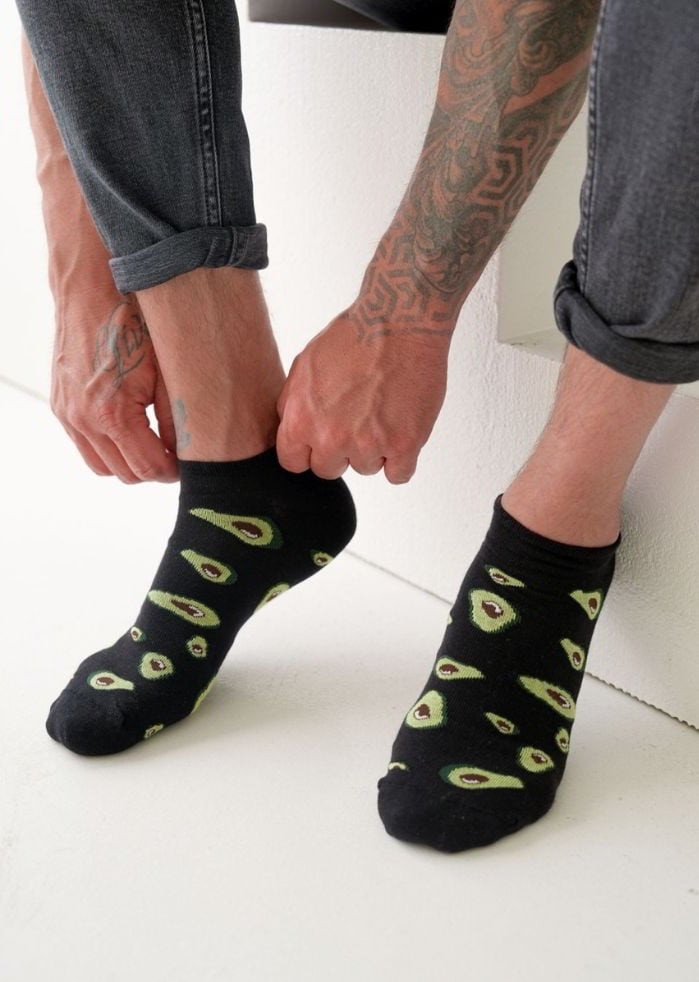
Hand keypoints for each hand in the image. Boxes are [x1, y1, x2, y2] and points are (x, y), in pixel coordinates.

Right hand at [51, 284, 178, 483]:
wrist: (91, 289)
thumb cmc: (134, 323)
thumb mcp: (167, 372)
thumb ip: (177, 418)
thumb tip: (188, 451)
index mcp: (113, 414)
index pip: (149, 468)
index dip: (173, 473)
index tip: (189, 465)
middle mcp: (84, 420)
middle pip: (125, 474)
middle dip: (153, 470)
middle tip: (174, 455)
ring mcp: (67, 414)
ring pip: (102, 466)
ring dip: (128, 462)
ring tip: (152, 443)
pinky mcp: (60, 405)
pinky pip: (85, 445)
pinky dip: (108, 447)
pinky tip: (129, 427)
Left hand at [276, 306, 449, 483]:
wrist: (399, 322)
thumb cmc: (355, 335)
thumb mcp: (305, 365)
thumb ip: (293, 404)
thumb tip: (291, 427)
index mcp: (301, 420)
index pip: (293, 462)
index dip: (308, 451)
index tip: (321, 442)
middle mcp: (331, 437)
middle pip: (329, 469)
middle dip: (342, 451)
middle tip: (358, 421)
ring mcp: (368, 444)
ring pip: (367, 468)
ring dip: (376, 448)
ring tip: (384, 411)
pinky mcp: (403, 445)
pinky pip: (399, 475)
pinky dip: (402, 457)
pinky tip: (402, 429)